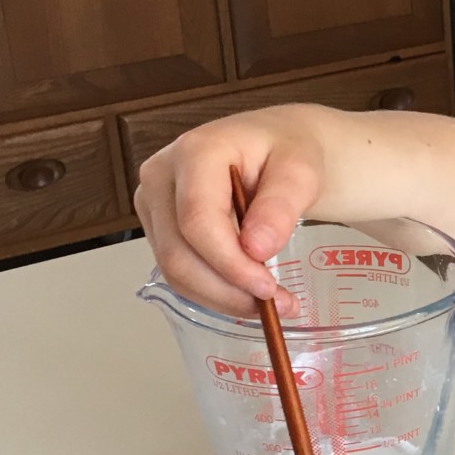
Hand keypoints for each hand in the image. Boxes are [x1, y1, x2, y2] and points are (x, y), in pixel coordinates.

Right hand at [135, 105, 333, 317]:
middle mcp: (161, 175)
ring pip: (174, 269)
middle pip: (178, 252)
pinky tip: (248, 294)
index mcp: (195, 151)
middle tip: (277, 306)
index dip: (230, 263)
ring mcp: (154, 202)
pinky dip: (214, 292)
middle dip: (227, 290)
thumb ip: (280, 206)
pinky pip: (179, 271)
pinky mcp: (158, 226)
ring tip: (270, 304)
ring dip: (222, 298)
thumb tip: (257, 248)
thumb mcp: (300, 172)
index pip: (197, 221)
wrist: (275, 148)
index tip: (268, 288)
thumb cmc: (287, 153)